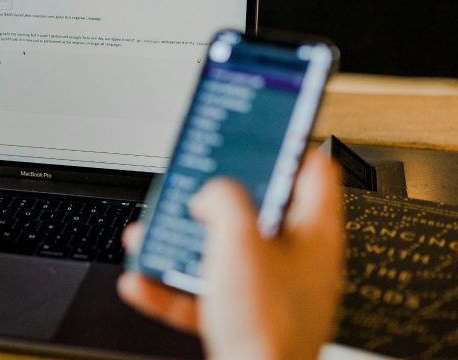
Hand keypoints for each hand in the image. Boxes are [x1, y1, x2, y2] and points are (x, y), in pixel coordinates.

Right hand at [118, 151, 343, 359]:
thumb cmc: (267, 326)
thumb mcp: (238, 241)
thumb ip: (223, 200)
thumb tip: (210, 193)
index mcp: (314, 234)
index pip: (312, 170)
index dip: (284, 144)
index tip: (259, 130)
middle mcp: (299, 263)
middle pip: (258, 212)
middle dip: (215, 199)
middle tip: (193, 184)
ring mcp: (273, 294)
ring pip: (224, 254)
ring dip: (184, 242)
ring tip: (154, 234)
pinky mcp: (247, 322)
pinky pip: (205, 295)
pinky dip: (173, 287)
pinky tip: (143, 281)